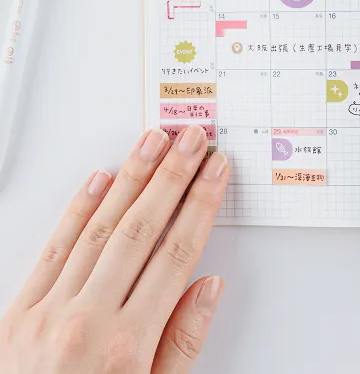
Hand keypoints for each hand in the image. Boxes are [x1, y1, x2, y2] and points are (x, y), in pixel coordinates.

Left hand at [0, 125, 229, 372]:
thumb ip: (183, 342)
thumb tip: (209, 287)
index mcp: (128, 345)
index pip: (177, 252)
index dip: (201, 203)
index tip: (216, 172)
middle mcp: (87, 319)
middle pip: (142, 228)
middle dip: (172, 175)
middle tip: (191, 139)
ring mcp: (47, 311)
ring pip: (100, 226)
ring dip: (132, 176)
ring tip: (153, 142)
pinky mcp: (17, 312)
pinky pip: (54, 247)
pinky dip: (78, 209)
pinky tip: (99, 180)